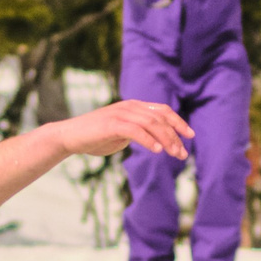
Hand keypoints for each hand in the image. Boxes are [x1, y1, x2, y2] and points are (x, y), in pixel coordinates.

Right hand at [50, 100, 192, 160]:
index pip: (162, 111)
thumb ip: (138, 133)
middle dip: (175, 136)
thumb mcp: (122, 133)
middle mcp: (129, 107)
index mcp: (134, 106)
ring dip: (166, 140)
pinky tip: (157, 151)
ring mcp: (120, 114)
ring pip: (151, 124)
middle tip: (183, 154)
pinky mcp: (111, 124)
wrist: (70, 137)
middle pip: (160, 118)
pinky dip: (148, 140)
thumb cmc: (95, 137)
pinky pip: (135, 130)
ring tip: (174, 154)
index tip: (190, 135)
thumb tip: (155, 141)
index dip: (178, 122)